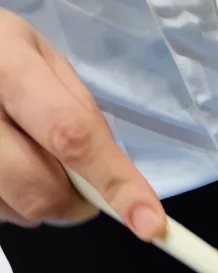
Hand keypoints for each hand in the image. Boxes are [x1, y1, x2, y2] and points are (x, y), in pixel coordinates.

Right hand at [0, 11, 164, 237]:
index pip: (71, 135)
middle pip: (40, 191)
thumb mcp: (43, 59)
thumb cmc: (0, 52)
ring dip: (43, 202)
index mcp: (8, 68)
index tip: (149, 220)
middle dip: (77, 202)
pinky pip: (0, 212)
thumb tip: (115, 169)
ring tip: (31, 157)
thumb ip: (79, 109)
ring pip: (19, 211)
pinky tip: (8, 165)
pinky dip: (16, 202)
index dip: (115, 182)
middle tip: (82, 183)